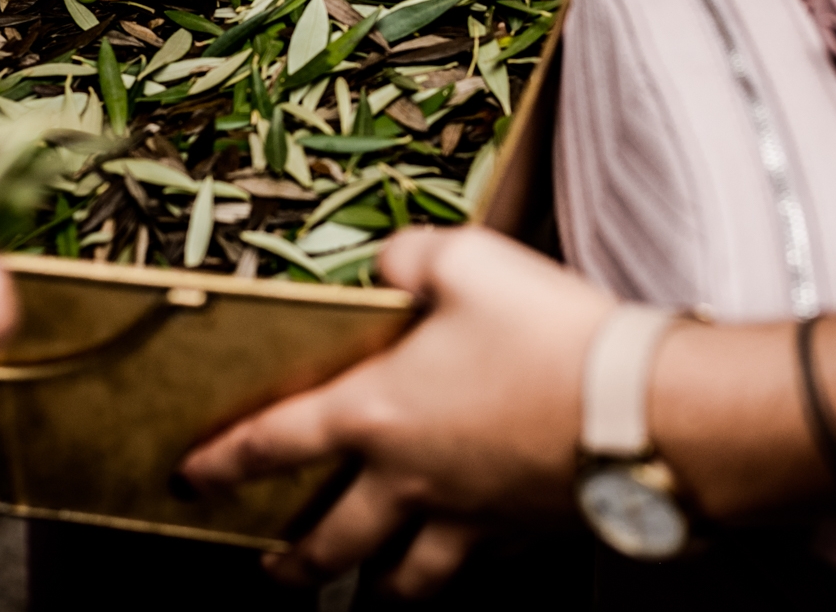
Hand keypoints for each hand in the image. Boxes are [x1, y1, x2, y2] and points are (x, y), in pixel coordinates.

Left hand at [181, 227, 613, 596]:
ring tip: (372, 592)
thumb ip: (411, 258)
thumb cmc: (551, 338)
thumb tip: (387, 263)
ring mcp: (468, 515)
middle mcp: (412, 478)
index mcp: (378, 412)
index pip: (276, 443)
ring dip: (379, 587)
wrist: (642, 408)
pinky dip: (465, 568)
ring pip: (406, 576)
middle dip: (295, 562)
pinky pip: (480, 565)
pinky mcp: (522, 531)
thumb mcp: (468, 261)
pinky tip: (471, 558)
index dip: (225, 462)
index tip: (192, 478)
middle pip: (332, 540)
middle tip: (275, 569)